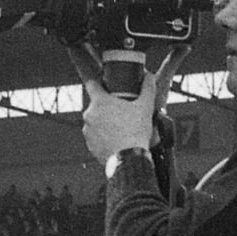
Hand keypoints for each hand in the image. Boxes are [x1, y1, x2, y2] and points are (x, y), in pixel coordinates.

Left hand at [73, 47, 186, 165]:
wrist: (129, 160)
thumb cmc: (136, 131)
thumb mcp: (145, 107)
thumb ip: (147, 88)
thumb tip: (149, 75)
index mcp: (99, 102)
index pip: (91, 83)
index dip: (98, 82)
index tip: (106, 85)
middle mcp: (89, 115)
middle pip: (96, 105)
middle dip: (106, 106)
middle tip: (121, 111)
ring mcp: (87, 131)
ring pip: (95, 121)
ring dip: (104, 122)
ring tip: (120, 128)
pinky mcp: (90, 145)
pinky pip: (95, 137)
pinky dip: (103, 137)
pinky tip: (116, 140)